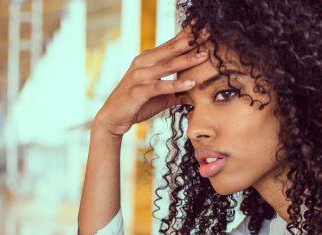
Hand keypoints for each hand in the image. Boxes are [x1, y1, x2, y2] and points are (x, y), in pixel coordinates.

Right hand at [92, 26, 209, 137]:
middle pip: (170, 50)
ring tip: (204, 56)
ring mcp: (139, 76)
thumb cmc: (137, 104)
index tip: (204, 29)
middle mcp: (143, 63)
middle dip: (190, 41)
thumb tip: (196, 92)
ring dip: (186, 60)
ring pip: (166, 66)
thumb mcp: (160, 95)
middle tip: (208, 33)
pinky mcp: (138, 91)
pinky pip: (159, 86)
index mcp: (148, 59)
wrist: (113, 117)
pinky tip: (190, 83)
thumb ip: (176, 91)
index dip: (187, 36)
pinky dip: (175, 85)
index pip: (170, 45)